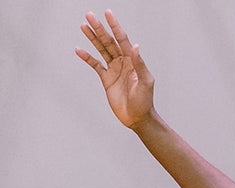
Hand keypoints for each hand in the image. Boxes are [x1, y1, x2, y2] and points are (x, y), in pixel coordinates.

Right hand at [76, 10, 154, 128]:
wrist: (137, 117)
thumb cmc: (145, 100)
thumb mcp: (145, 81)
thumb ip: (140, 64)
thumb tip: (135, 46)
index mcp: (133, 60)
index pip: (123, 39)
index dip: (115, 26)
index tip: (108, 13)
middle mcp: (123, 62)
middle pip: (109, 41)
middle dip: (99, 28)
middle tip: (89, 15)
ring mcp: (114, 69)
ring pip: (101, 50)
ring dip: (92, 38)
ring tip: (83, 25)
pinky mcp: (106, 79)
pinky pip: (95, 65)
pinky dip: (87, 58)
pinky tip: (79, 50)